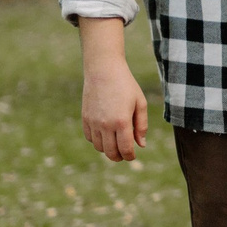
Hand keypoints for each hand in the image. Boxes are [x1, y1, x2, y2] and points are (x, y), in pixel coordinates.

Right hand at [79, 20, 147, 161]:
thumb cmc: (125, 85)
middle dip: (119, 157)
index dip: (130, 156)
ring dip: (108, 149)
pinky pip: (90, 138)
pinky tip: (105, 135)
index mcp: (122, 122)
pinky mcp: (85, 118)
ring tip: (115, 143)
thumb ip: (141, 126)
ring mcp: (93, 122)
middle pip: (110, 153)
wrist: (103, 70)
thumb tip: (141, 145)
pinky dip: (97, 141)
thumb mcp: (140, 103)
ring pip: (99, 147)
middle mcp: (105, 124)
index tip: (133, 155)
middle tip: (124, 154)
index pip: (125, 149)